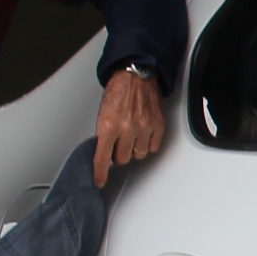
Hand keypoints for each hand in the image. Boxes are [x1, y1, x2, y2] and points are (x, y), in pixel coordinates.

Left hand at [94, 67, 167, 183]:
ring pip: (138, 154)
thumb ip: (104, 133)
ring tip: (131, 135)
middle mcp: (126, 128)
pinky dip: (147, 143)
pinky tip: (142, 133)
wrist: (136, 74)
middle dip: (118, 154)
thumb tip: (103, 151)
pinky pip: (152, 147)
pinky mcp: (157, 125)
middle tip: (117, 143)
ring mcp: (144, 128)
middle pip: (122, 159)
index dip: (100, 173)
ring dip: (133, 148)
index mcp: (108, 125)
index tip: (99, 181)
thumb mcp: (102, 112)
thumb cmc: (118, 90)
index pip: (102, 158)